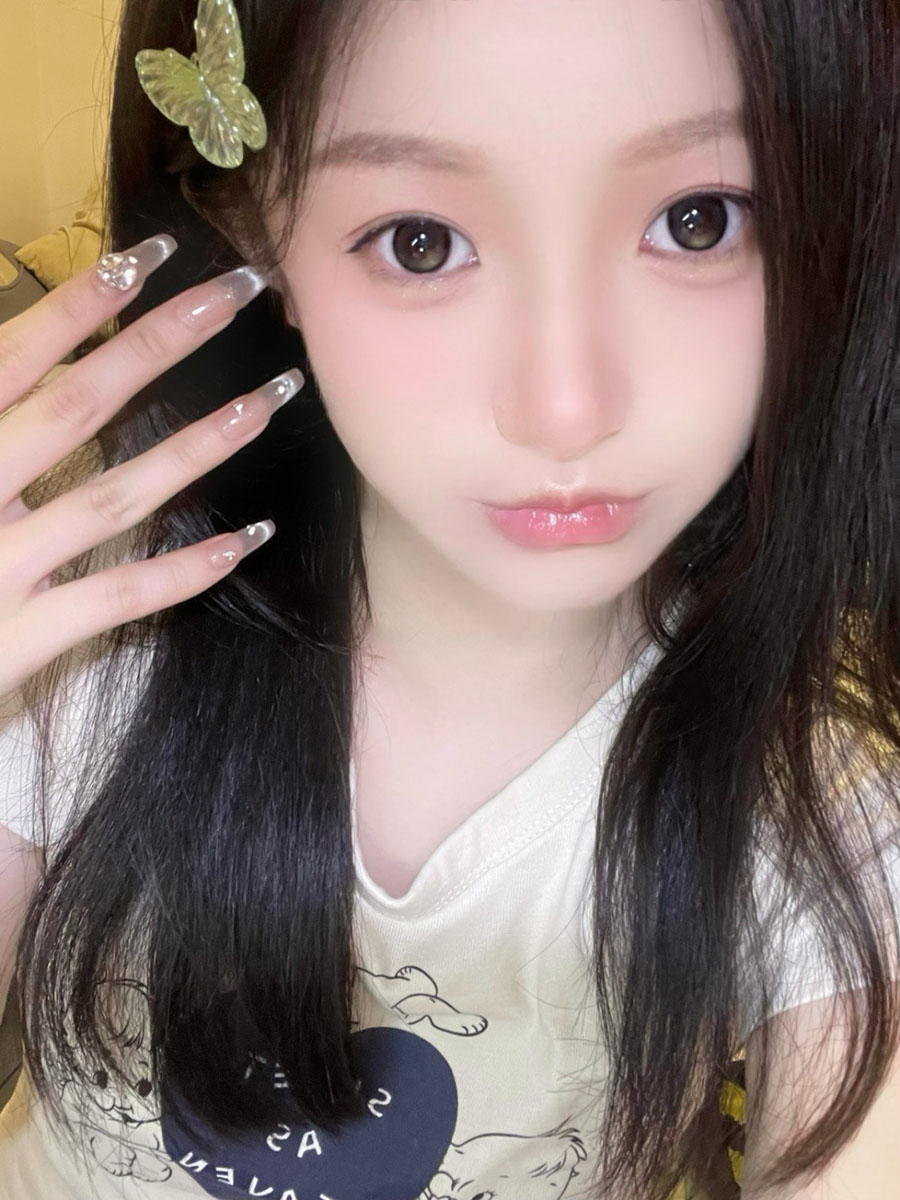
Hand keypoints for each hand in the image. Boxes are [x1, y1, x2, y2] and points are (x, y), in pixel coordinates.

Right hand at [0, 234, 302, 700]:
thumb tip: (20, 354)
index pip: (15, 356)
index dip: (82, 302)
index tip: (153, 254)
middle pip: (77, 405)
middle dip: (162, 341)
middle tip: (242, 292)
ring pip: (112, 495)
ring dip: (198, 445)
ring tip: (268, 402)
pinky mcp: (18, 638)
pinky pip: (116, 597)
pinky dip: (185, 570)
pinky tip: (250, 537)